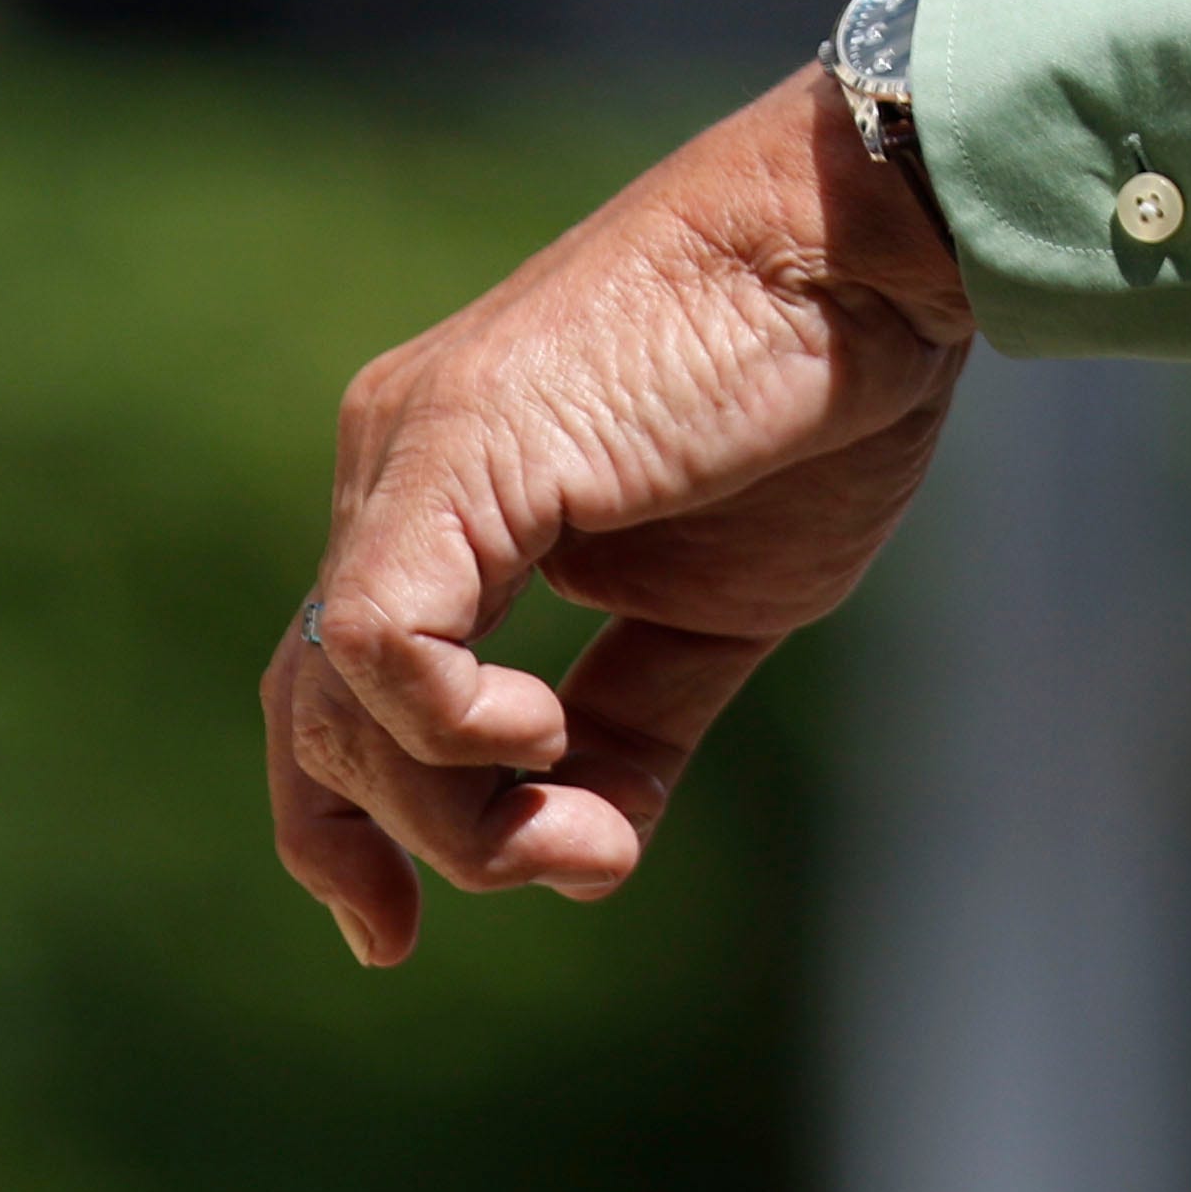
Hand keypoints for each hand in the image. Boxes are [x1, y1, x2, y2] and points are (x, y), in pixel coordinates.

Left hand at [270, 65, 971, 965]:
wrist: (876, 255)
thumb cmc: (811, 405)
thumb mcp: (711, 622)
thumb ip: (627, 738)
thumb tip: (577, 853)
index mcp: (437, 513)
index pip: (327, 697)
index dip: (338, 833)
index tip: (389, 936)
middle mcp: (391, 478)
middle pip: (314, 719)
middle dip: (402, 840)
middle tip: (551, 865)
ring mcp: (408, 460)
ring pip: (338, 699)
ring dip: (451, 808)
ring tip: (574, 810)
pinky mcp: (454, 452)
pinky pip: (374, 640)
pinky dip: (443, 725)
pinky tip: (536, 733)